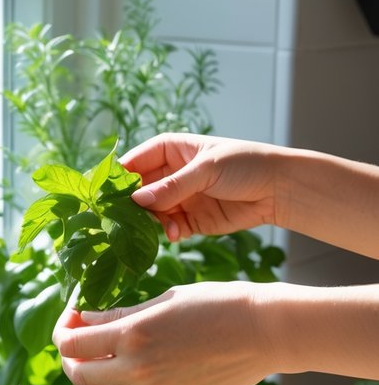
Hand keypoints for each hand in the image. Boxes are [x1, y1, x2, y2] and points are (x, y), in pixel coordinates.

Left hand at [52, 282, 275, 384]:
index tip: (72, 316)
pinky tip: (135, 370)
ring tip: (95, 362)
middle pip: (79, 375)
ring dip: (89, 381)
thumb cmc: (217, 304)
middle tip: (76, 341)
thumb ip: (120, 316)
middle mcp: (138, 372)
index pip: (72, 344)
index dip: (64, 329)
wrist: (265, 333)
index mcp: (132, 337)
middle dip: (70, 357)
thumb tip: (85, 321)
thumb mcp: (163, 300)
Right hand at [123, 133, 281, 242]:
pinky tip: (175, 235)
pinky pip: (168, 229)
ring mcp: (179, 198)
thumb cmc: (245, 165)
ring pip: (150, 213)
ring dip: (151, 223)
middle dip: (131, 205)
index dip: (120, 176)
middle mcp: (170, 174)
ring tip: (164, 227)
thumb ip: (172, 187)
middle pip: (138, 191)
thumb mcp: (207, 170)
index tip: (106, 193)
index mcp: (170, 150)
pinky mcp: (190, 220)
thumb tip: (137, 200)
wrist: (279, 189)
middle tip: (124, 219)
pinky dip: (168, 233)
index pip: (135, 161)